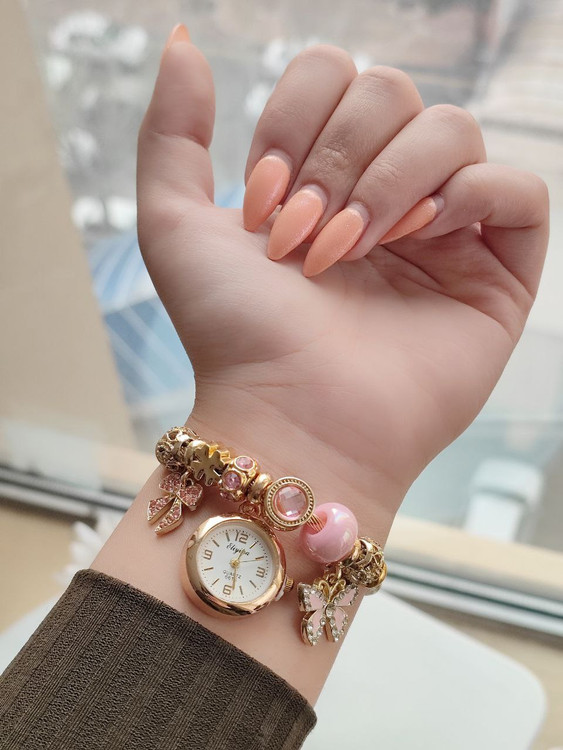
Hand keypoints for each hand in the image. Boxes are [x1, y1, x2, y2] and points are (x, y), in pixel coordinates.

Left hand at [137, 31, 548, 538]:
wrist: (290, 417)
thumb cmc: (234, 333)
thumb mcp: (174, 224)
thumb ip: (170, 130)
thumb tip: (184, 44)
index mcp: (321, 177)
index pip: (334, 76)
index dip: (294, 123)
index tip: (264, 207)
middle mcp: (384, 195)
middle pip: (393, 92)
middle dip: (340, 157)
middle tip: (310, 240)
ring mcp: (443, 234)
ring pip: (453, 131)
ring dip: (394, 182)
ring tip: (360, 250)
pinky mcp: (495, 274)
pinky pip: (517, 192)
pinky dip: (470, 197)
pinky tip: (420, 240)